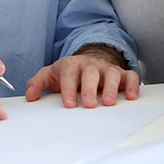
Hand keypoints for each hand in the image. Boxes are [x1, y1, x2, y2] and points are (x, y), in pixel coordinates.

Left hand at [25, 50, 139, 107]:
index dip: (68, 88)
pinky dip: (133, 85)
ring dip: (112, 88)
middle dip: (90, 88)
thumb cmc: (70, 72)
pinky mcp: (122, 74)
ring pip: (112, 74)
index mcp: (72, 65)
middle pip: (91, 73)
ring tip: (109, 102)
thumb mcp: (51, 75)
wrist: (90, 59)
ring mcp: (107, 69)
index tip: (68, 103)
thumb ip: (38, 83)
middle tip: (89, 104)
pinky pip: (130, 76)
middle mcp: (91, 66)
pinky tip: (131, 96)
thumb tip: (30, 96)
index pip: (69, 75)